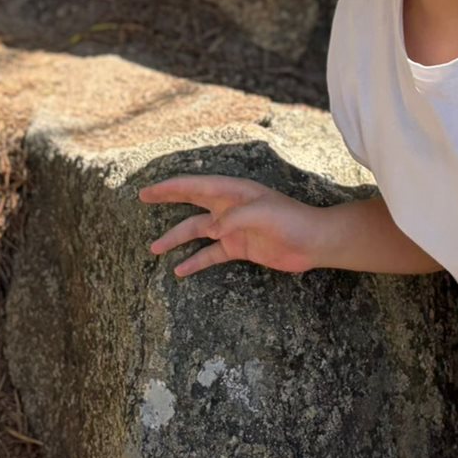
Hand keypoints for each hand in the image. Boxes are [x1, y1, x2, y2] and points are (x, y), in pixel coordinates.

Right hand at [137, 175, 324, 276]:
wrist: (313, 241)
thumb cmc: (291, 220)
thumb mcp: (263, 213)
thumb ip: (236, 218)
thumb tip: (213, 229)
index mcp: (233, 192)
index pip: (195, 186)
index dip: (170, 187)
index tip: (148, 190)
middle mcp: (228, 207)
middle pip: (191, 201)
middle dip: (167, 199)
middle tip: (143, 198)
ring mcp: (232, 228)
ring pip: (196, 231)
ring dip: (175, 238)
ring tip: (154, 249)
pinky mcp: (238, 247)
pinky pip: (210, 254)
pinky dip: (195, 261)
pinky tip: (180, 270)